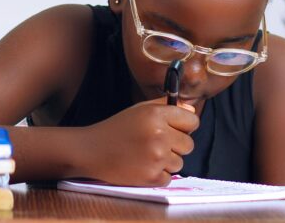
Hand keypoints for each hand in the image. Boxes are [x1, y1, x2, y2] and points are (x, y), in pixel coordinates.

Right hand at [79, 97, 198, 185]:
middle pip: (189, 144)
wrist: (91, 151)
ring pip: (180, 163)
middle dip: (176, 145)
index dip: (185, 126)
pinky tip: (142, 167)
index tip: (175, 130)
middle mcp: (159, 134)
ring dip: (166, 162)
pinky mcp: (151, 176)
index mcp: (157, 114)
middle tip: (156, 144)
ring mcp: (156, 157)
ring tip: (145, 155)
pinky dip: (158, 175)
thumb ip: (166, 106)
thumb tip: (192, 111)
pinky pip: (169, 178)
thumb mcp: (140, 110)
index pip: (192, 121)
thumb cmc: (116, 129)